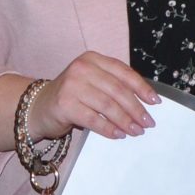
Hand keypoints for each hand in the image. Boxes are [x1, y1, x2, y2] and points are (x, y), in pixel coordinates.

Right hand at [27, 51, 158, 140]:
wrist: (38, 107)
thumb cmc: (72, 96)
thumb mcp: (92, 83)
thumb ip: (113, 86)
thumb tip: (145, 103)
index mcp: (92, 59)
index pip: (123, 72)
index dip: (141, 88)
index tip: (155, 102)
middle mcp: (81, 69)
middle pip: (117, 90)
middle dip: (136, 108)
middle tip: (147, 123)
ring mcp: (72, 86)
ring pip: (108, 105)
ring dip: (125, 121)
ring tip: (136, 131)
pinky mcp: (65, 105)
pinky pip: (94, 119)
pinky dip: (109, 129)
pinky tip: (118, 135)